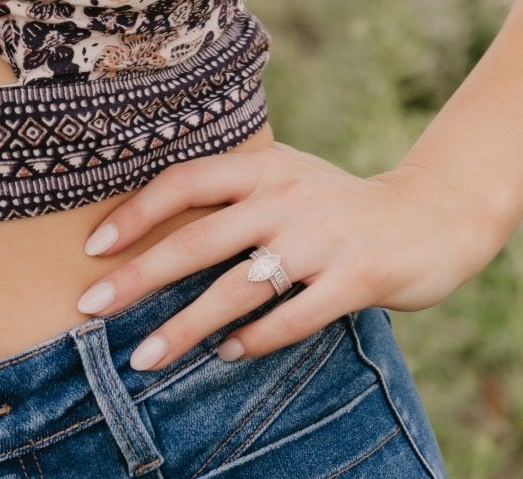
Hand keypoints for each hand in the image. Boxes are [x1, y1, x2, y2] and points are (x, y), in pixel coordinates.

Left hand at [73, 142, 501, 372]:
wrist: (431, 216)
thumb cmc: (340, 205)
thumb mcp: (288, 180)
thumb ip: (236, 195)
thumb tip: (160, 226)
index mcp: (266, 166)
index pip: (186, 181)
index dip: (137, 212)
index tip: (94, 247)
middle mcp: (287, 197)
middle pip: (198, 240)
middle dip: (139, 277)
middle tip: (91, 306)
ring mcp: (321, 239)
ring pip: (237, 288)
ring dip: (185, 326)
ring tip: (144, 356)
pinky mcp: (355, 278)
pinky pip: (293, 316)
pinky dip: (256, 338)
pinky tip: (227, 355)